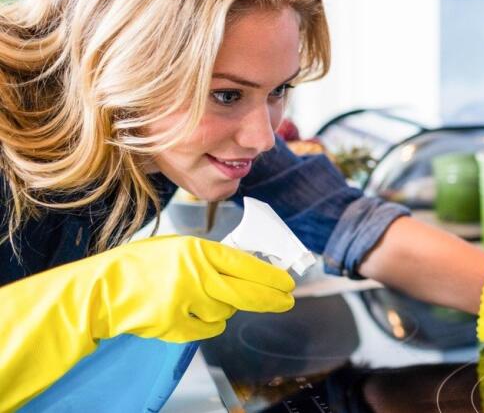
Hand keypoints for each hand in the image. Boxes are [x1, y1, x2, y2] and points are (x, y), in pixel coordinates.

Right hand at [86, 235, 295, 340]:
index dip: (270, 276)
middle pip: (246, 293)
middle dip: (271, 298)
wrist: (104, 289)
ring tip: (202, 297)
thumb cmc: (141, 265)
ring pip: (226, 312)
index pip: (246, 265)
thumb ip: (211, 257)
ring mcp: (186, 302)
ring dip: (224, 308)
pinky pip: (209, 329)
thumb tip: (248, 267)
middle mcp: (196, 276)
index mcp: (198, 251)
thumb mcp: (179, 248)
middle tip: (286, 300)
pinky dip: (207, 324)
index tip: (287, 282)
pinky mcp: (175, 326)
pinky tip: (191, 312)